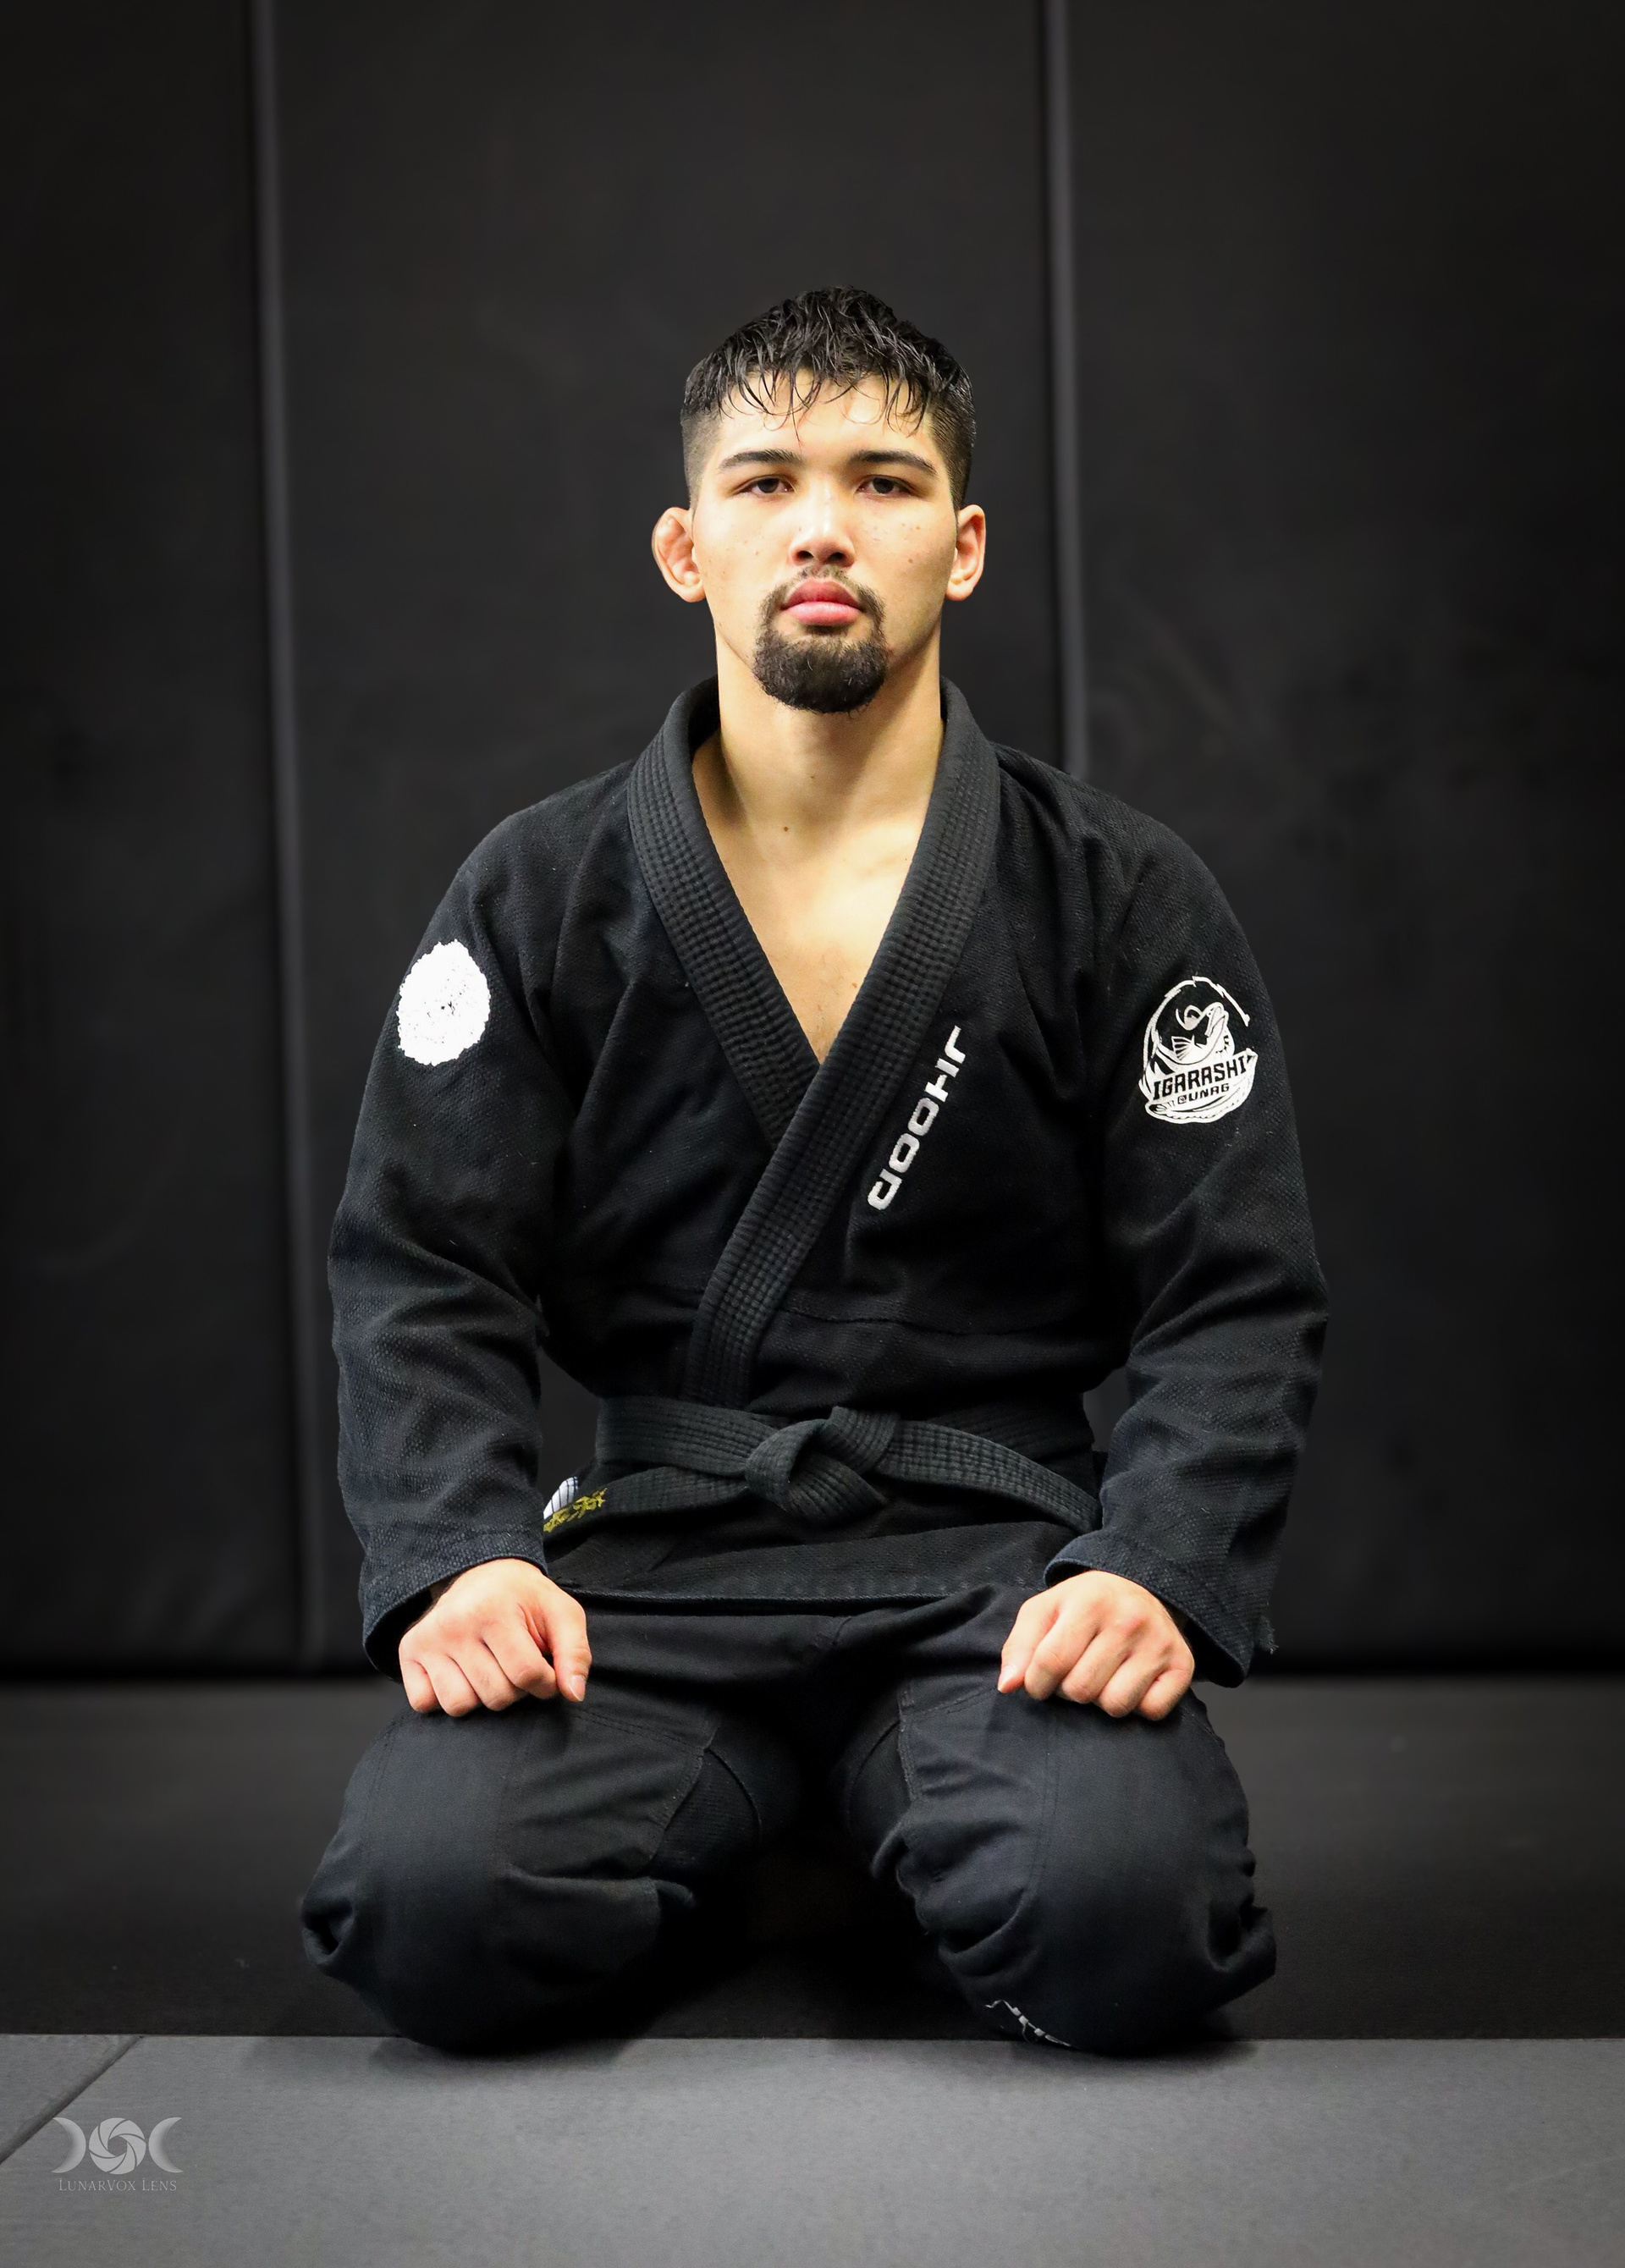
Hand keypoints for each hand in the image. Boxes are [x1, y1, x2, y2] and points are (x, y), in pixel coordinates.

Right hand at [399, 1557, 590, 1716]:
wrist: (483, 1573)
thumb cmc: (525, 1599)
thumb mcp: (561, 1613)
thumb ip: (575, 1653)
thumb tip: (574, 1695)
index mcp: (493, 1610)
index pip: (527, 1675)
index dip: (546, 1683)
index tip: (546, 1672)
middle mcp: (454, 1624)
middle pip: (496, 1696)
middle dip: (515, 1690)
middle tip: (513, 1662)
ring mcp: (428, 1639)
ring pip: (460, 1706)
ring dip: (481, 1696)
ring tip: (488, 1667)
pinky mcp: (408, 1651)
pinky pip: (425, 1704)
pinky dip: (444, 1697)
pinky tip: (460, 1673)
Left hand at [997, 1570, 1193, 1719]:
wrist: (1138, 1589)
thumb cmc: (1082, 1607)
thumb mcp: (1044, 1611)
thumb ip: (1019, 1646)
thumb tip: (1008, 1686)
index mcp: (1090, 1601)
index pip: (1050, 1663)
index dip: (1036, 1684)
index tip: (1038, 1681)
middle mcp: (1129, 1619)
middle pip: (1081, 1690)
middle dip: (1068, 1691)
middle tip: (1075, 1672)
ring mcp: (1160, 1643)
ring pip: (1115, 1706)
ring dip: (1100, 1701)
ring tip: (1101, 1676)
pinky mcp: (1183, 1665)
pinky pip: (1150, 1712)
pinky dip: (1136, 1706)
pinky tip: (1130, 1681)